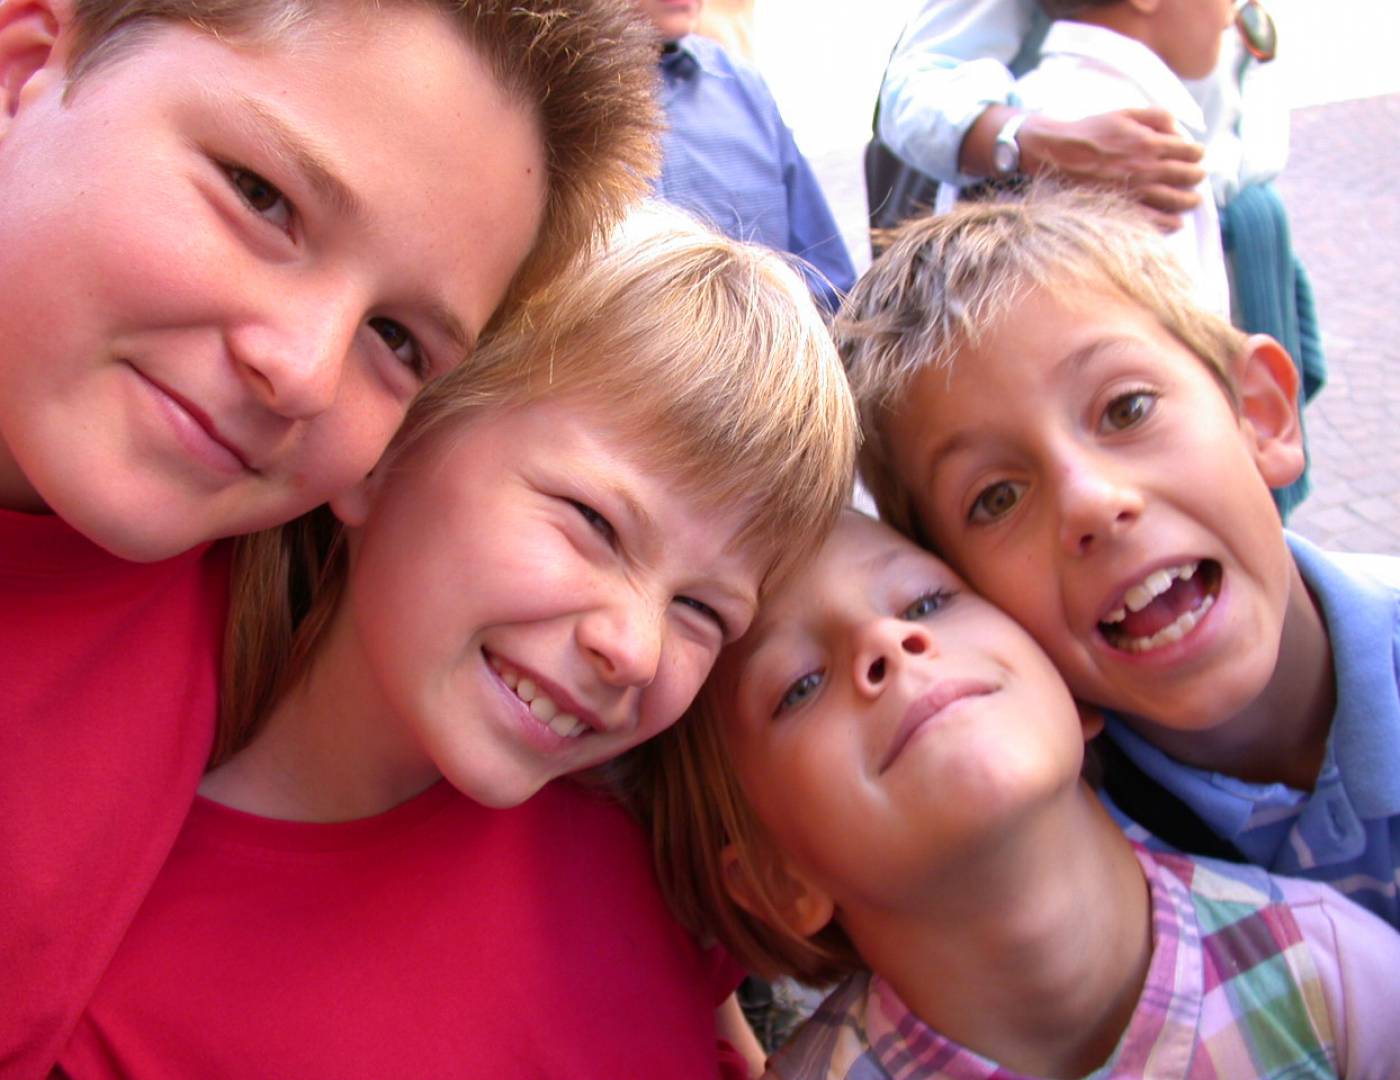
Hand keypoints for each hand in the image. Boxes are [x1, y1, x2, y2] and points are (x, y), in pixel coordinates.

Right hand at [1018, 108, 1205, 230]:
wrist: (1057, 153)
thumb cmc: (1092, 130)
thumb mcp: (1126, 112)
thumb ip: (1158, 116)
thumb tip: (1180, 130)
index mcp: (1150, 143)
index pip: (1190, 151)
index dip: (1197, 152)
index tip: (1196, 154)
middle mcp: (1147, 169)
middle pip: (1187, 176)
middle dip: (1197, 175)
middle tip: (1197, 176)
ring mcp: (1136, 191)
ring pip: (1176, 201)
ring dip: (1189, 201)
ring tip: (1192, 200)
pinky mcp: (1122, 207)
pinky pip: (1153, 221)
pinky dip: (1170, 224)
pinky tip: (1176, 222)